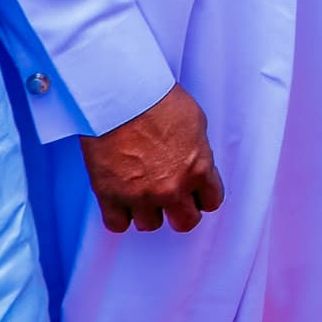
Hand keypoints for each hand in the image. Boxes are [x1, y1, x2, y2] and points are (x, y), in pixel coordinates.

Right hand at [78, 84, 224, 233]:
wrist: (121, 97)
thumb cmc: (157, 100)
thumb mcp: (195, 123)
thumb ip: (197, 152)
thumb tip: (194, 162)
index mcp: (198, 169)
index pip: (211, 201)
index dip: (202, 196)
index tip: (196, 193)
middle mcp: (172, 188)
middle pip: (184, 222)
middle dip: (180, 211)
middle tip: (173, 200)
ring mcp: (140, 196)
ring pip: (150, 224)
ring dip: (148, 211)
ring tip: (143, 193)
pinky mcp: (110, 196)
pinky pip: (117, 224)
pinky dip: (119, 215)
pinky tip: (121, 201)